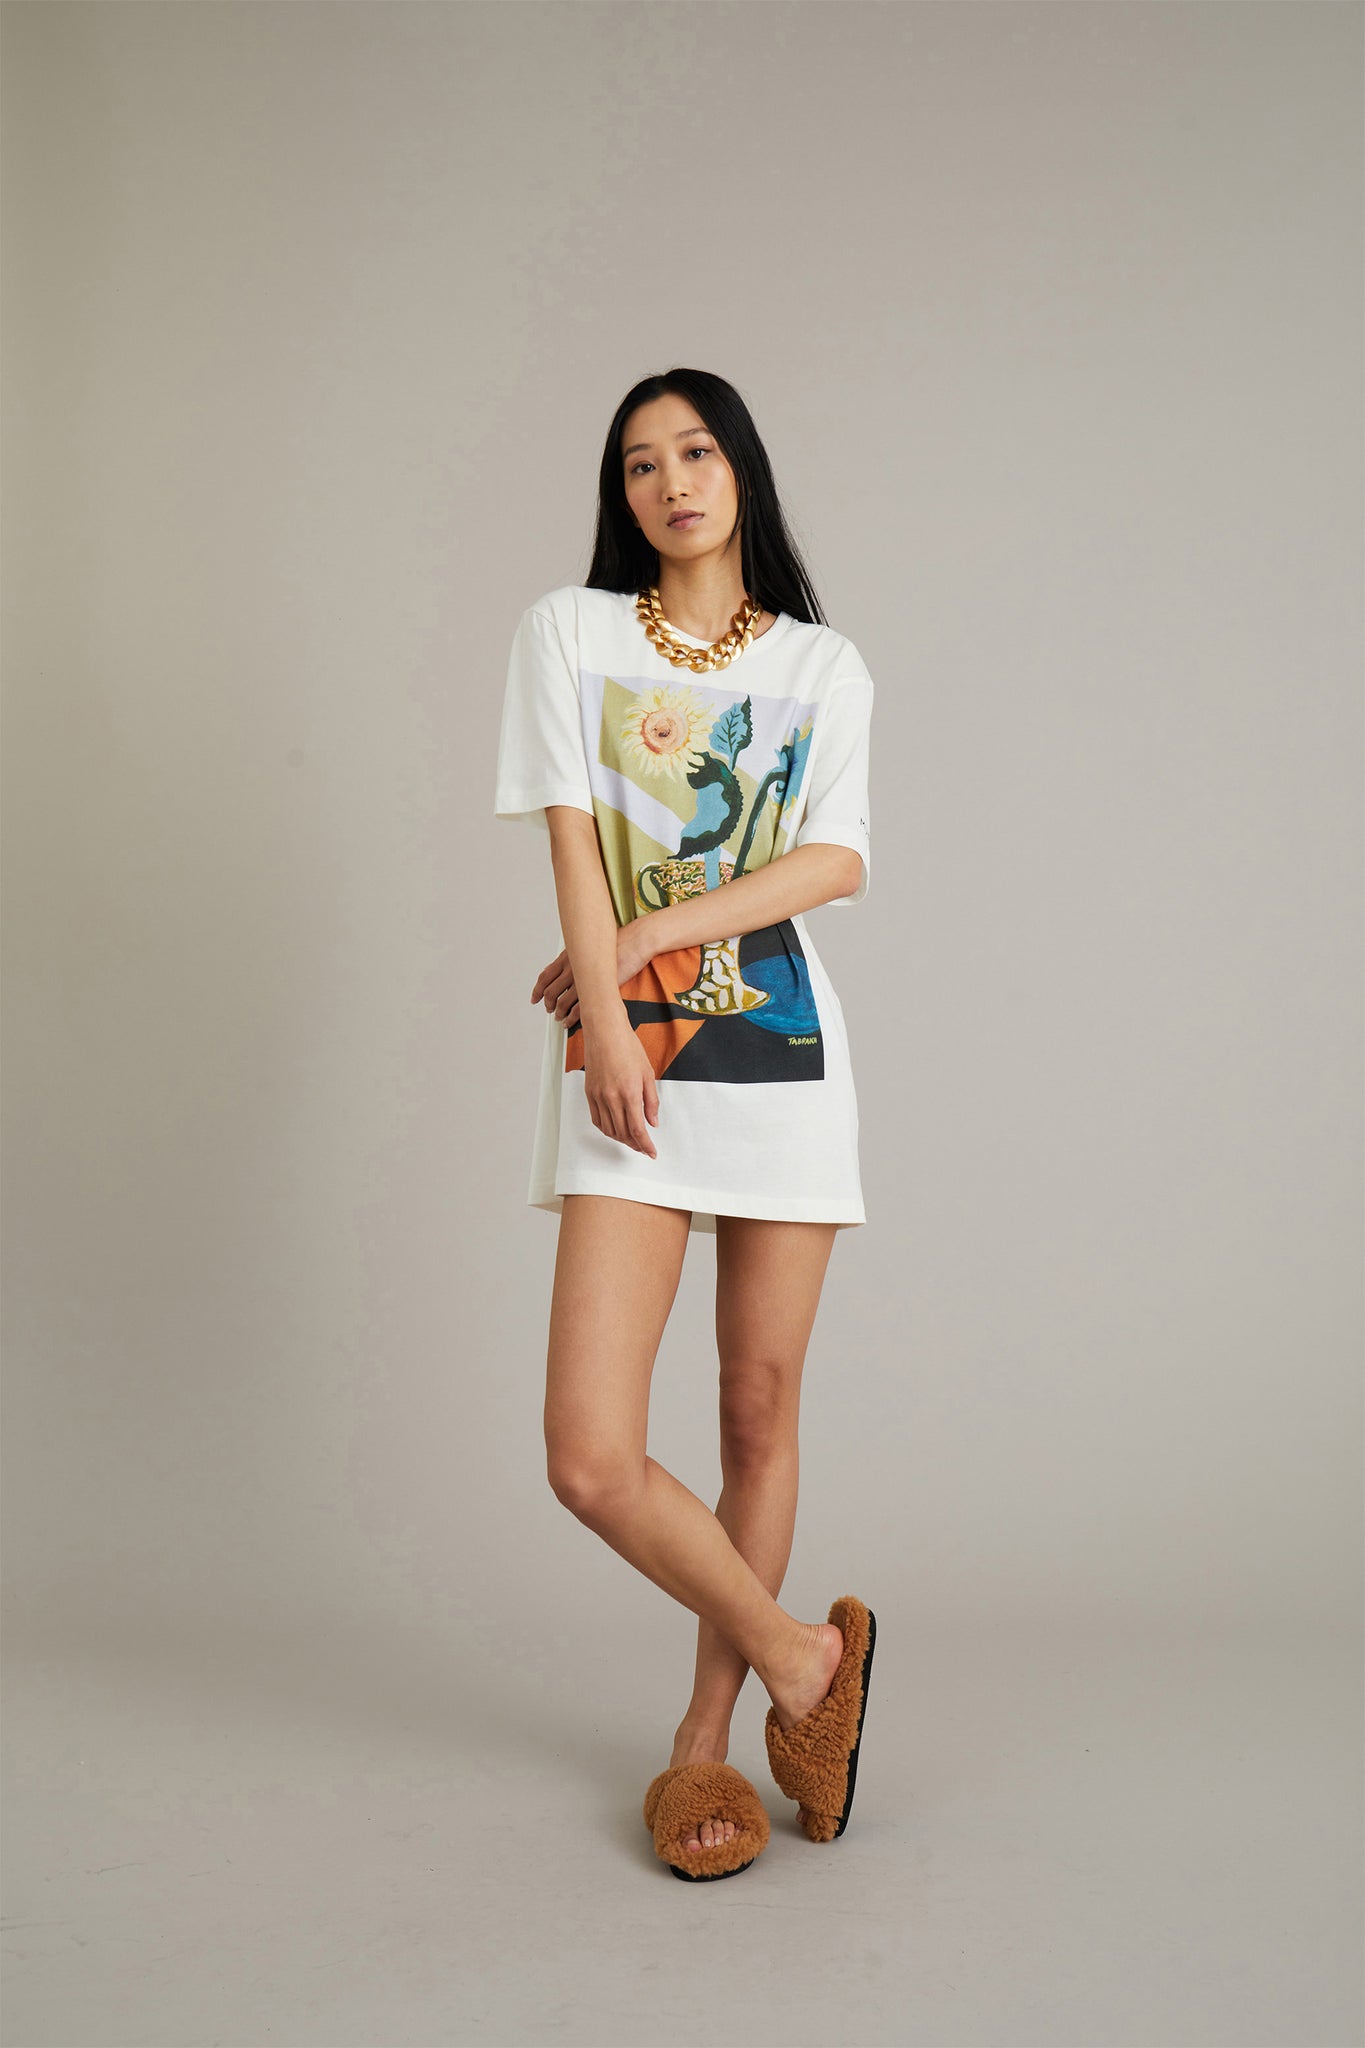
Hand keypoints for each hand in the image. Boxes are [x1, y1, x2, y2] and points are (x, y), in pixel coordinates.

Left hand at [530, 917, 657, 1028]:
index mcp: (568, 957)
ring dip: (558, 1012)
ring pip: (562, 1002)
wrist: (634, 941)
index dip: (537, 989)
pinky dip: (571, 1018)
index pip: (545, 976)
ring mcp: (583, 980)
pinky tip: (571, 1022)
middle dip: (547, 1003)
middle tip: (548, 1009)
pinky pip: (578, 1009)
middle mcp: (572, 968)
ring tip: (559, 1018)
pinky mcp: (596, 990)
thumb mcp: (590, 946)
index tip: (535, 997)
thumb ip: (577, 957)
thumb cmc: (617, 943)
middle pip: (550, 991)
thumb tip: (569, 965)